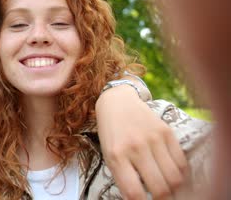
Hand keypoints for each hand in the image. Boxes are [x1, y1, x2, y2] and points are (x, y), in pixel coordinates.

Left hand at [96, 85, 187, 199]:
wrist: (117, 102)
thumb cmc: (111, 133)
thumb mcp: (109, 155)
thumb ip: (123, 178)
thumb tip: (139, 199)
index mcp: (116, 156)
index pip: (135, 192)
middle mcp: (135, 147)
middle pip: (160, 188)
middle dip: (162, 199)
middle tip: (160, 198)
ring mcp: (153, 138)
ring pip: (174, 178)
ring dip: (173, 189)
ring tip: (167, 189)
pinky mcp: (167, 131)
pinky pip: (181, 162)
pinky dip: (180, 174)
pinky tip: (172, 174)